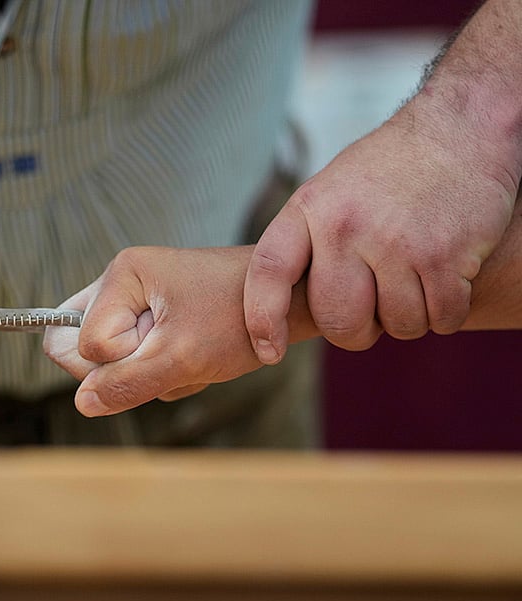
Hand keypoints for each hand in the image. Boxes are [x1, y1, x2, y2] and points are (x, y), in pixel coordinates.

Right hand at [43, 246, 270, 416]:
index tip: (159, 351)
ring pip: (112, 364)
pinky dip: (165, 371)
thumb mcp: (181, 358)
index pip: (76, 343)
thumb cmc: (240, 317)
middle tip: (170, 358)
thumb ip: (127, 383)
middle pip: (83, 351)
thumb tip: (82, 403)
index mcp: (121, 275)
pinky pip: (135, 363)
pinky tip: (197, 355)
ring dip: (152, 374)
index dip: (115, 363)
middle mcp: (121, 283)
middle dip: (127, 370)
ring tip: (193, 355)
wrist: (288, 300)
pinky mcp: (151, 319)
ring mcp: (134, 302)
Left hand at [244, 91, 517, 363]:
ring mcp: (395, 242)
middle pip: (338, 320)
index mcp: (309, 209)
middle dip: (355, 332)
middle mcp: (345, 226)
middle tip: (371, 314)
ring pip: (395, 325)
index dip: (263, 319)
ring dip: (408, 318)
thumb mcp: (329, 190)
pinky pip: (440, 319)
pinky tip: (447, 278)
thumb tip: (289, 309)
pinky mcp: (444, 255)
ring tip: (413, 280)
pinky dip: (446, 313)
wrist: (458, 127)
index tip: (270, 352)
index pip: (269, 273)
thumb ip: (309, 243)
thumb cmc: (388, 169)